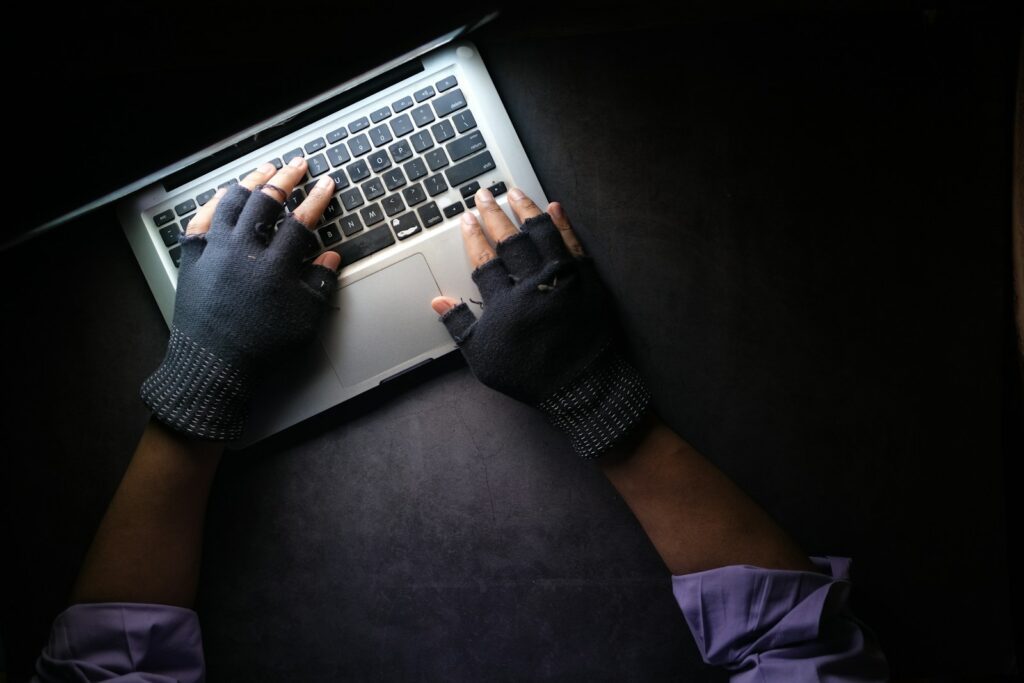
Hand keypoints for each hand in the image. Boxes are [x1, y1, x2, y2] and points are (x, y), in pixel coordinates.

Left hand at [140, 158, 341, 440]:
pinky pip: (202, 219)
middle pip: (266, 201)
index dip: (317, 199)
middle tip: (298, 165)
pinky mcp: (193, 257)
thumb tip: (331, 257)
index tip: (327, 184)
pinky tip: (225, 193)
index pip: (301, 221)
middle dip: (286, 179)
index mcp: (274, 265)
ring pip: (233, 202)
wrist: (213, 364)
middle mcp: (243, 250)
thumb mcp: (304, 319)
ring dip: (251, 182)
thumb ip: (320, 284)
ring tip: (265, 171)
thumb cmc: (262, 346)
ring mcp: (215, 251)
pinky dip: (216, 202)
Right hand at [430, 186, 650, 457]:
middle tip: (484, 195)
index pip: (484, 259)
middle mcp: (533, 284)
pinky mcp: (588, 279)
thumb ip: (461, 326)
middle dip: (494, 214)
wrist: (581, 386)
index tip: (466, 218)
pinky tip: (554, 207)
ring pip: (542, 234)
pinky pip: (574, 244)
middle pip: (510, 240)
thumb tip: (438, 302)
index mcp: (505, 303)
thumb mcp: (484, 358)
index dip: (473, 236)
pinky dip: (563, 224)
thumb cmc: (529, 375)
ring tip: (514, 192)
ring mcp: (563, 279)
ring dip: (526, 210)